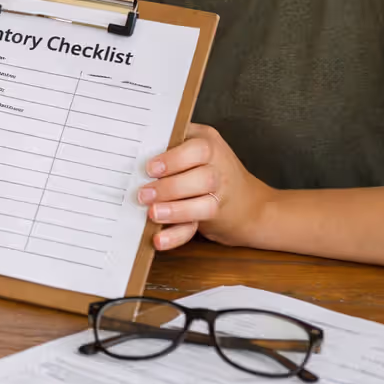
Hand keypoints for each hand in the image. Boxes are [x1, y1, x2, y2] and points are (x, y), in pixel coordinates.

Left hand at [139, 123, 273, 250]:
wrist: (249, 203)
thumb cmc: (205, 164)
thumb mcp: (192, 144)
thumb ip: (170, 145)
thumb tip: (133, 155)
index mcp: (210, 145)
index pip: (199, 149)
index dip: (174, 159)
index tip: (150, 169)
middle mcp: (219, 170)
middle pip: (204, 178)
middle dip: (171, 188)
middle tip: (144, 194)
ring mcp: (219, 196)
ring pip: (204, 205)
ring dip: (176, 211)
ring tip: (152, 214)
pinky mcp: (212, 220)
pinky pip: (195, 228)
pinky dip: (175, 235)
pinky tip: (159, 240)